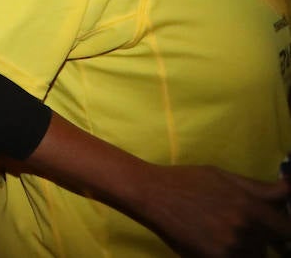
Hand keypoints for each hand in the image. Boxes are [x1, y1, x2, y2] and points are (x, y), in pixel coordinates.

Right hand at [130, 164, 290, 257]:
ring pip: (251, 255)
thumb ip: (260, 189)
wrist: (152, 193)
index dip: (284, 233)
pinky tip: (212, 242)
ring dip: (244, 249)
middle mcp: (245, 230)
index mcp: (252, 207)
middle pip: (268, 246)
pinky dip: (227, 254)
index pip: (287, 231)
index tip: (277, 233)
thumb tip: (288, 190)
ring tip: (221, 233)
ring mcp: (230, 248)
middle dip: (260, 239)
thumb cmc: (188, 181)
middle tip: (239, 228)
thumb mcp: (225, 178)